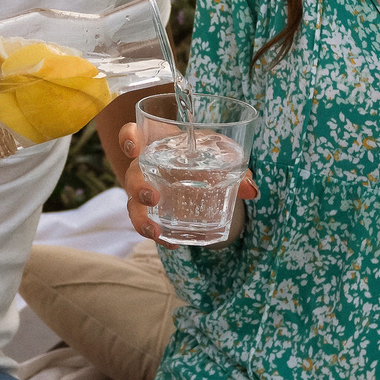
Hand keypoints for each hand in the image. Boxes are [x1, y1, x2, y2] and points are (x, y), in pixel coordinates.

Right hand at [115, 121, 257, 245]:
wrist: (199, 166)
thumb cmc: (203, 151)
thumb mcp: (219, 152)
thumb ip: (234, 165)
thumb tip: (251, 190)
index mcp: (155, 142)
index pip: (132, 135)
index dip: (128, 139)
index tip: (134, 148)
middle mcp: (144, 166)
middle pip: (131, 174)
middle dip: (137, 187)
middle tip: (153, 197)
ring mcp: (145, 189)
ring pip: (134, 204)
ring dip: (141, 219)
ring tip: (155, 232)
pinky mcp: (153, 210)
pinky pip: (150, 223)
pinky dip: (161, 235)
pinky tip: (172, 244)